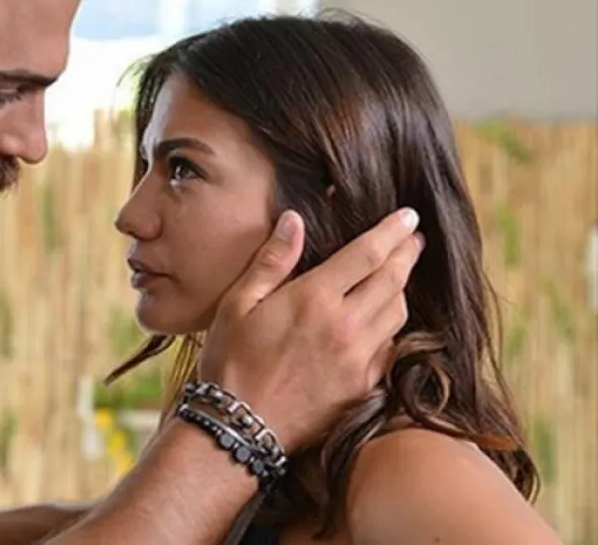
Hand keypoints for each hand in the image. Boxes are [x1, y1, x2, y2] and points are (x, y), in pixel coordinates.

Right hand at [198, 208, 422, 451]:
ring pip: (398, 314)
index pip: (367, 254)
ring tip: (396, 275)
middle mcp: (346, 326)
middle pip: (393, 281)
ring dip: (401, 290)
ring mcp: (359, 359)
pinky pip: (390, 348)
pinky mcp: (363, 387)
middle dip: (406, 254)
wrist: (240, 427)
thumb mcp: (238, 304)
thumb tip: (294, 220)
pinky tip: (381, 322)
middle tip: (413, 239)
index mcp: (314, 299)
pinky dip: (390, 328)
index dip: (391, 231)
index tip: (408, 216)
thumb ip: (272, 260)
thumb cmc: (231, 362)